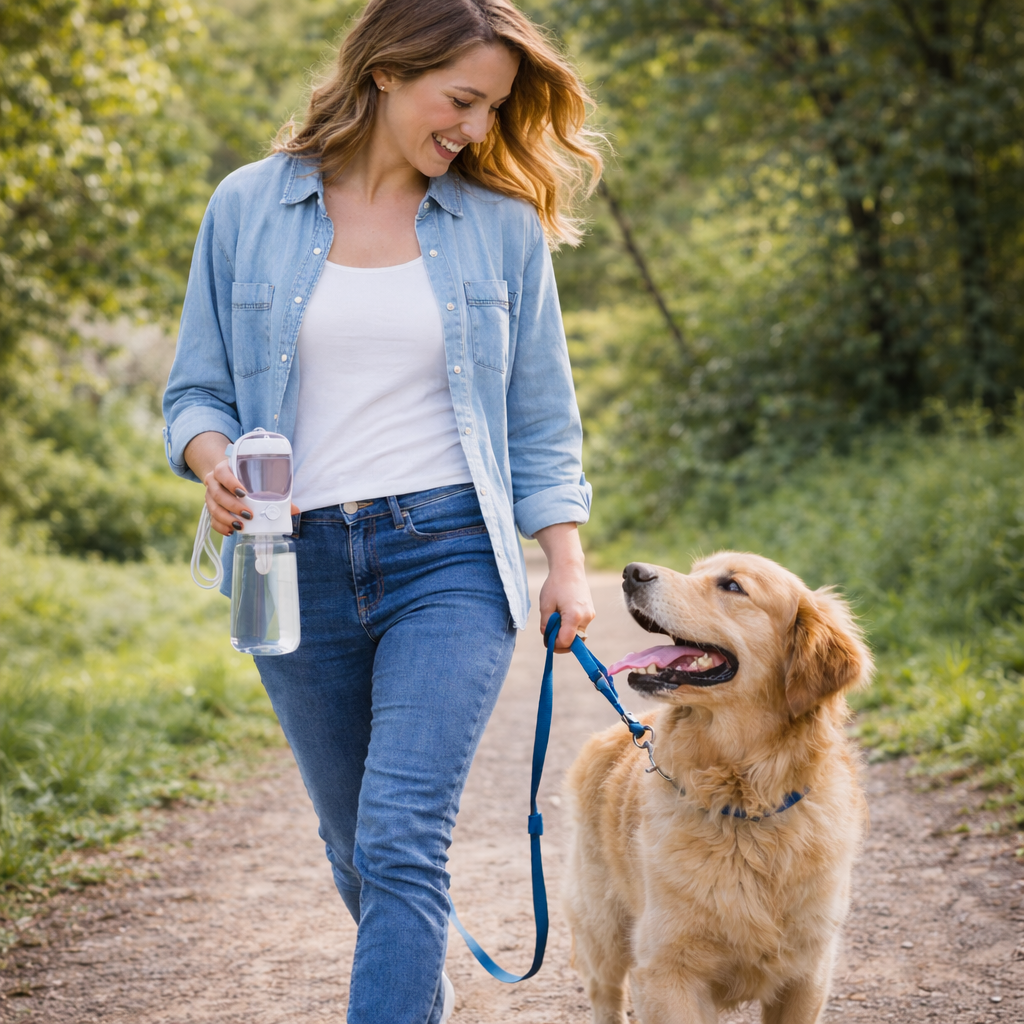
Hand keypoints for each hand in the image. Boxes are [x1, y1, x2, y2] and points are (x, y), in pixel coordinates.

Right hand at [184, 431, 298, 536]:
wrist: (225, 479)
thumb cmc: (245, 479)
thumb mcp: (256, 481)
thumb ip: (273, 493)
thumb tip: (294, 510)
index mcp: (223, 469)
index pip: (222, 473)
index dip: (231, 483)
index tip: (244, 493)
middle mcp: (213, 481)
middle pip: (218, 493)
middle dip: (233, 506)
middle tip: (248, 515)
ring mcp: (209, 495)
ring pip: (213, 508)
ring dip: (227, 519)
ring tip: (241, 526)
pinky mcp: (209, 507)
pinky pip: (211, 519)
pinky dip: (220, 527)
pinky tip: (231, 531)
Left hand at [534, 522, 594, 652]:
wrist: (569, 569)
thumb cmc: (555, 585)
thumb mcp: (545, 605)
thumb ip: (546, 625)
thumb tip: (548, 638)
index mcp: (574, 616)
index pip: (566, 642)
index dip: (554, 644)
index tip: (546, 638)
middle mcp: (586, 617)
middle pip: (574, 642)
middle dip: (560, 641)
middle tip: (549, 631)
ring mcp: (590, 615)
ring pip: (578, 636)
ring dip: (566, 634)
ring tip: (555, 621)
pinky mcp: (590, 612)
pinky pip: (580, 627)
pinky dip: (571, 628)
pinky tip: (562, 616)